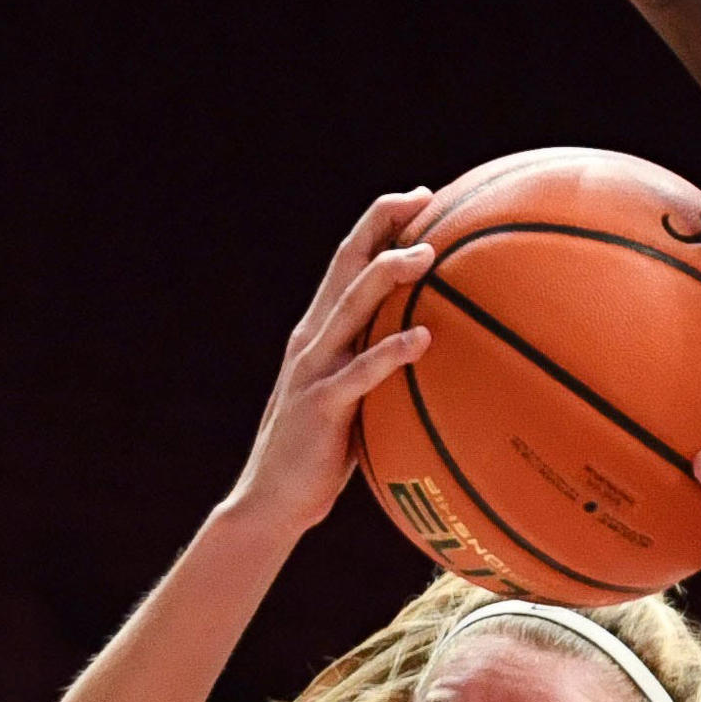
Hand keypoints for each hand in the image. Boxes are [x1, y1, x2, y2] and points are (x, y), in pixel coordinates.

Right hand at [228, 195, 438, 536]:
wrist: (272, 502)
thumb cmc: (320, 457)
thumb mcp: (350, 401)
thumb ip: (376, 371)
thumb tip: (426, 354)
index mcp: (319, 332)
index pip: (348, 262)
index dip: (379, 224)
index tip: (419, 199)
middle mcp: (313, 339)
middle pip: (347, 263)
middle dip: (383, 224)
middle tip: (425, 199)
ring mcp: (314, 370)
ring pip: (351, 306)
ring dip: (389, 274)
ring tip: (428, 255)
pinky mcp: (322, 407)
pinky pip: (361, 373)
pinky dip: (392, 353)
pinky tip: (423, 338)